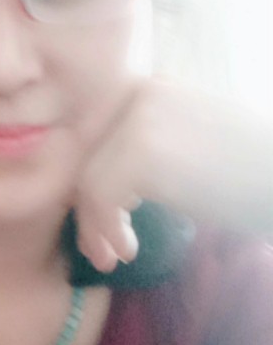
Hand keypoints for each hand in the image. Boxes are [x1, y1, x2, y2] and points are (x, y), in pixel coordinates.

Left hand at [74, 79, 272, 271]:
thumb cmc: (255, 172)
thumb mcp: (194, 146)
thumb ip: (151, 149)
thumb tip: (103, 183)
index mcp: (154, 89)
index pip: (101, 140)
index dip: (95, 184)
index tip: (109, 222)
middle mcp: (142, 94)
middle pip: (91, 159)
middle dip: (90, 210)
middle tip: (103, 249)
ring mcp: (140, 121)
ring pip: (89, 181)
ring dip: (97, 226)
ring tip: (117, 255)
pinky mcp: (142, 154)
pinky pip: (100, 198)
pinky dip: (107, 230)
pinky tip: (130, 250)